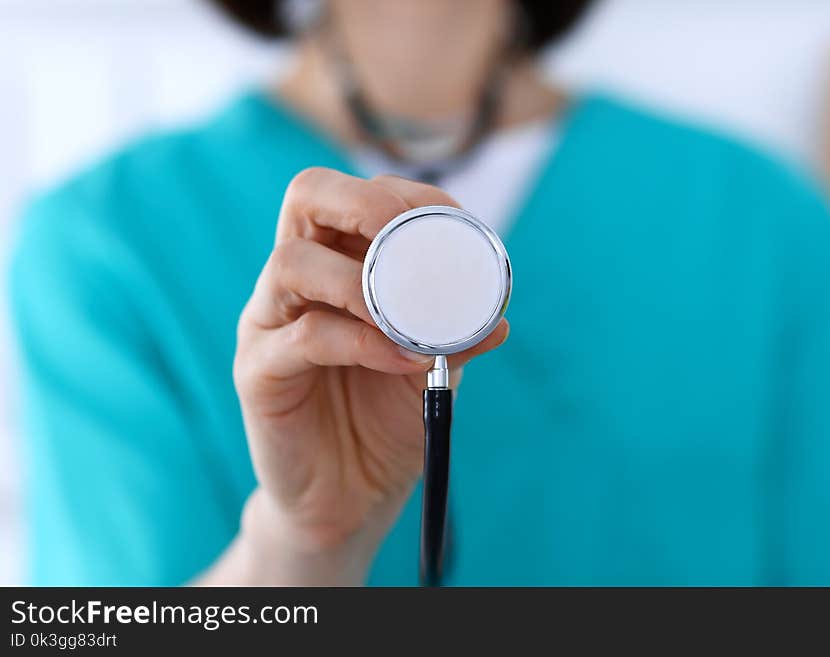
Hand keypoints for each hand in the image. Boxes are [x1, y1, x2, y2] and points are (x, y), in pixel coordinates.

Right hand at [231, 168, 508, 582]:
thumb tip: (497, 314)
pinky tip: (401, 358)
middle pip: (305, 197)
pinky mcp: (257, 372)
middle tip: (408, 237)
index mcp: (335, 265)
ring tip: (408, 315)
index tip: (456, 219)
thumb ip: (454, 333)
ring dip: (360, 281)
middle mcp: (296, 283)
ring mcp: (269, 323)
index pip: (356, 196)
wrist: (351, 497)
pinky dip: (361, 341)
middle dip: (364, 203)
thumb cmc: (386, 419)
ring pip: (292, 264)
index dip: (406, 193)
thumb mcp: (431, 366)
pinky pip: (303, 338)